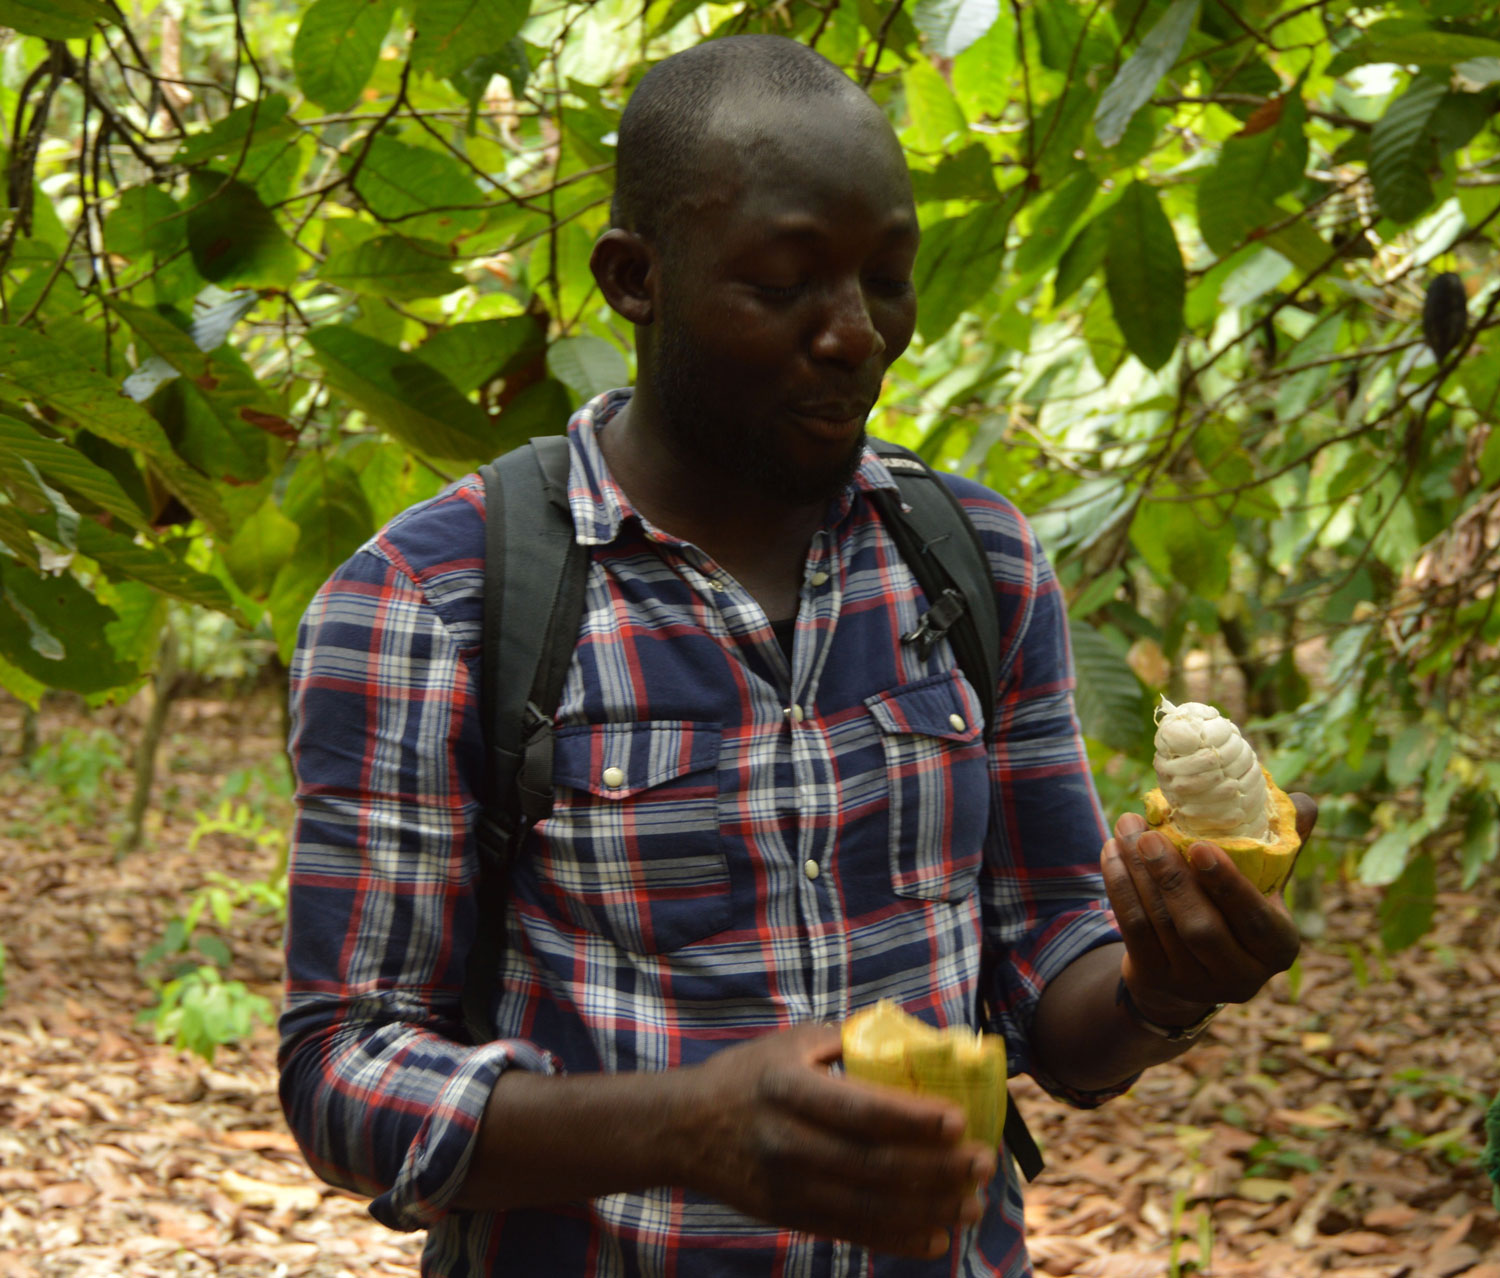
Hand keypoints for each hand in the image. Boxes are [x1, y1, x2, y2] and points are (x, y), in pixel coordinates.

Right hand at [675, 1024, 993, 1257]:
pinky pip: (851, 1232)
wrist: (683, 1128)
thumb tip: (914, 1042)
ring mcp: (787, 1186)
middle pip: (874, 1165)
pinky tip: (937, 1235)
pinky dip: (898, 1237)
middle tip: (983, 1163)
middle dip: (937, 1169)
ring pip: (869, 1207)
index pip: (861, 1110)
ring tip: (972, 1204)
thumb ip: (846, 1042)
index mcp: (788, 1088)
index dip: (914, 1119)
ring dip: (929, 1208)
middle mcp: (787, 1141)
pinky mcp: (788, 1215)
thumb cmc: (748, 1075)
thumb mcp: (790, 1043)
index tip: (960, 1120)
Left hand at [1101, 795, 1317, 1024]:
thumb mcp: (1263, 887)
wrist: (1190, 968)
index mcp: (1277, 949)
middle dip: (1171, 877)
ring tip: (1126, 829)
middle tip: (1148, 835)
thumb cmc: (1233, 912)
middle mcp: (1240, 976)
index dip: (1227, 886)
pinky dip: (1120, 887)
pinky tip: (1111, 853)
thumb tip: (1304, 800)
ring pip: (1160, 924)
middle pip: (1200, 927)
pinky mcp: (1155, 978)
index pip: (1255, 921)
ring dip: (1137, 874)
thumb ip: (1281, 847)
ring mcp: (1194, 983)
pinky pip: (1133, 929)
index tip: (1200, 846)